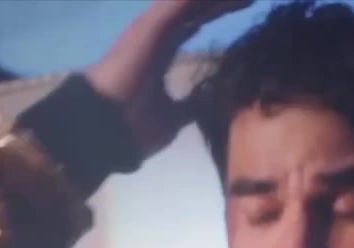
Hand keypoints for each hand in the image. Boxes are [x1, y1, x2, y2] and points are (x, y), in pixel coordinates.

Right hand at [85, 0, 250, 157]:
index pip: (196, 22)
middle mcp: (157, 33)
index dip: (219, 11)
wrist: (105, 129)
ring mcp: (152, 26)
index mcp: (162, 50)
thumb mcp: (173, 117)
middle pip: (196, 6)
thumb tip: (207, 104)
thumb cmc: (133, 125)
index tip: (248, 4)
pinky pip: (179, 3)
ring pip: (188, 0)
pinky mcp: (150, 25)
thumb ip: (190, 105)